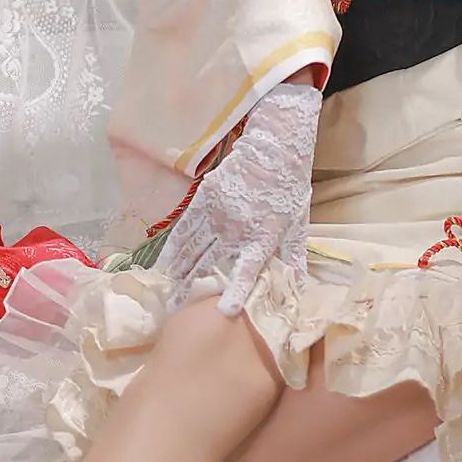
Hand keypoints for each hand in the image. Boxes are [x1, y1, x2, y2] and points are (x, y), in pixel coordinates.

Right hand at [155, 78, 322, 317]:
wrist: (273, 149)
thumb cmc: (288, 191)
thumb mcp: (297, 226)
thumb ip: (294, 261)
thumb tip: (298, 293)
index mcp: (261, 240)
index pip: (247, 271)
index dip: (236, 291)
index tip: (225, 311)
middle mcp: (237, 230)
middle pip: (211, 266)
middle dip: (192, 292)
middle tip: (176, 312)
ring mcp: (218, 215)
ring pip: (192, 250)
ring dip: (178, 274)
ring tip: (167, 295)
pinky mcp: (204, 200)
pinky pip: (184, 228)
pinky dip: (173, 248)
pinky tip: (163, 264)